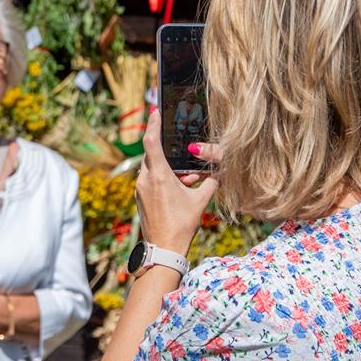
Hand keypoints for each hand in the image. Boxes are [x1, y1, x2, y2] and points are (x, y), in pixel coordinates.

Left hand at [138, 106, 218, 252]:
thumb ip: (211, 183)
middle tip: (183, 154)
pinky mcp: (140, 198)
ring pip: (152, 169)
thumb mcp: (200, 202)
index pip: (150, 142)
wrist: (163, 249)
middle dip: (167, 152)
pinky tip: (178, 189)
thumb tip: (220, 173)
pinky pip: (150, 181)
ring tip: (186, 179)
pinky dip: (162, 179)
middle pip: (152, 155)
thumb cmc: (181, 225)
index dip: (153, 124)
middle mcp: (145, 180)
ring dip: (167, 169)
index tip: (155, 111)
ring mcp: (140, 190)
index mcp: (158, 176)